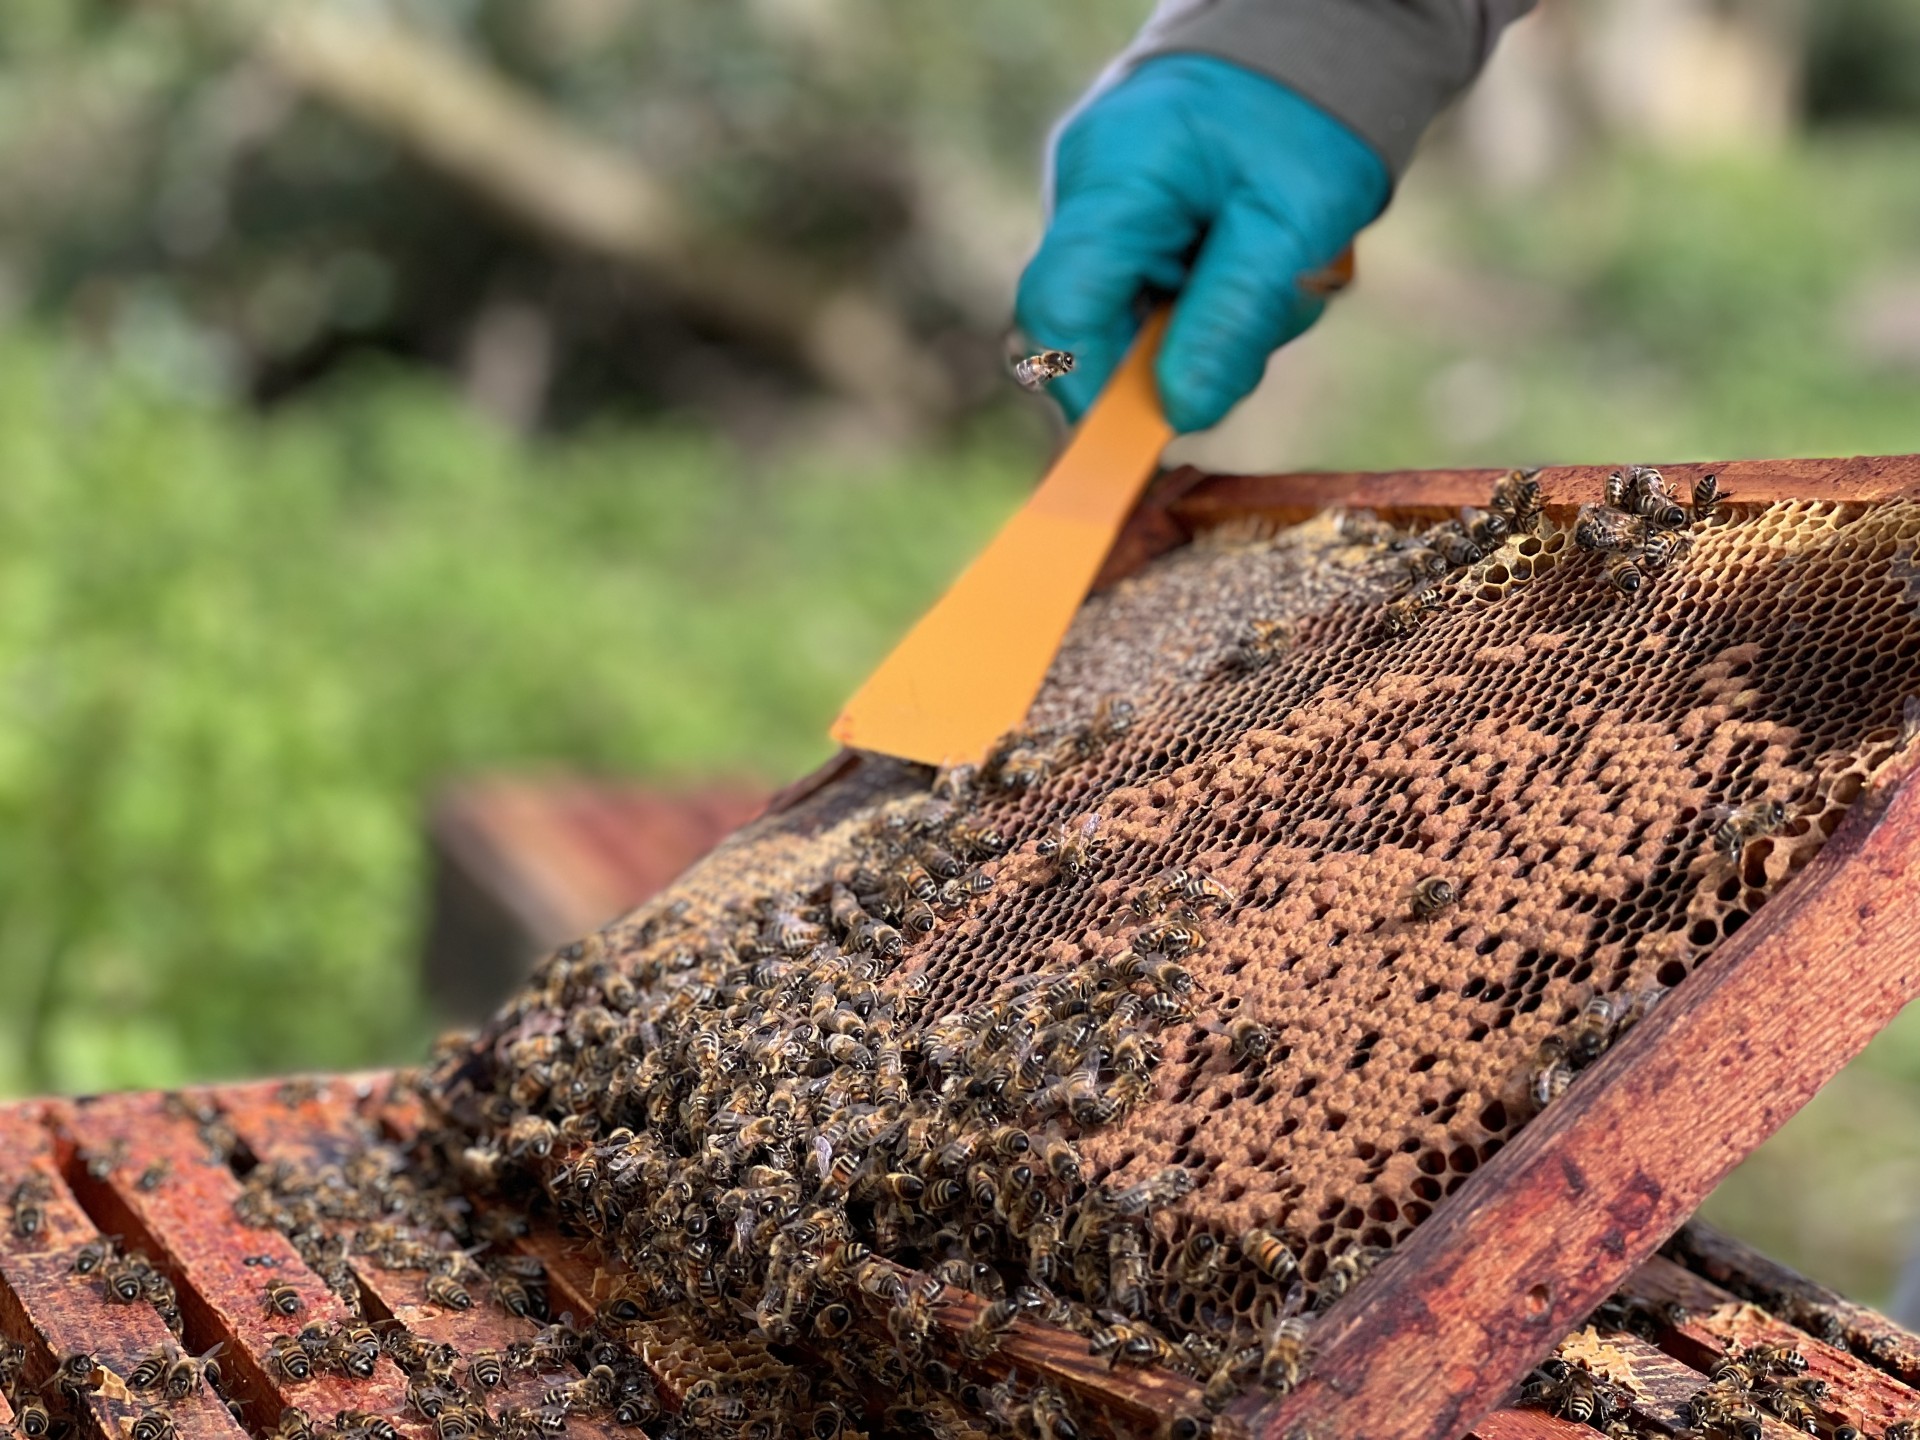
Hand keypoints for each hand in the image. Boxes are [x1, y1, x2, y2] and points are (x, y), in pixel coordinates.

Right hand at [1016, 54, 1389, 432]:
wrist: (1311, 42)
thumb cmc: (1304, 117)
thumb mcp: (1294, 223)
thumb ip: (1231, 320)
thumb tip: (1180, 413)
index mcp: (1111, 180)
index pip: (1060, 313)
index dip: (1089, 392)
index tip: (1143, 442)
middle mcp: (1083, 194)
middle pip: (1092, 328)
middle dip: (1172, 355)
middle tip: (1257, 317)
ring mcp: (1097, 210)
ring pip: (1129, 323)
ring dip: (1203, 328)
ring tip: (1269, 272)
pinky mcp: (1123, 225)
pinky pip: (1150, 299)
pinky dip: (1204, 305)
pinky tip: (1247, 265)